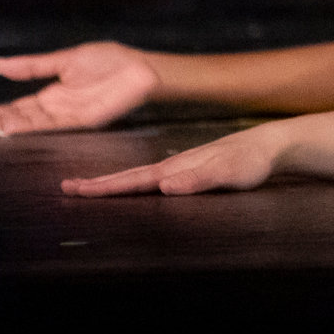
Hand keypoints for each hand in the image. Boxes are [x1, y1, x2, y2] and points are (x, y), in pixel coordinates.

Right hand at [0, 43, 160, 137]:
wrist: (142, 68)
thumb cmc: (110, 61)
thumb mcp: (64, 60)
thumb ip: (31, 66)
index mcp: (50, 93)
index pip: (11, 106)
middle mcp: (54, 108)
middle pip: (13, 117)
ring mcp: (66, 115)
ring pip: (25, 123)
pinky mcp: (80, 120)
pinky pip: (49, 124)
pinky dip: (26, 126)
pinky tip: (6, 128)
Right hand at [62, 124, 284, 196]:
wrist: (269, 144)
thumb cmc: (252, 161)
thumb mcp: (230, 173)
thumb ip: (200, 179)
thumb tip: (165, 187)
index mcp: (175, 169)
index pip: (132, 180)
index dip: (103, 187)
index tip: (73, 189)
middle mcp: (173, 167)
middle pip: (128, 177)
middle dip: (97, 184)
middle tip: (65, 187)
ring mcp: (180, 167)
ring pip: (138, 177)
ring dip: (112, 183)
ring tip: (88, 188)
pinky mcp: (189, 171)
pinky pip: (153, 179)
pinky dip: (134, 183)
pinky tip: (131, 188)